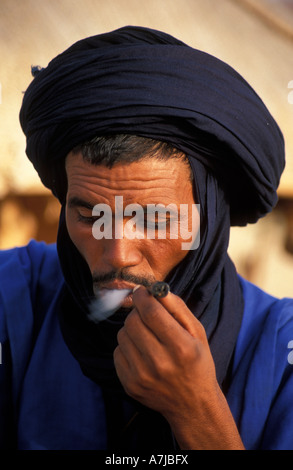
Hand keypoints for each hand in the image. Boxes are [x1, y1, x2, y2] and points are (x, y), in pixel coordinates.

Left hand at [113, 286, 244, 449]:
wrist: (192, 405)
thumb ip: (178, 308)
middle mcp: (159, 363)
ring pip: (122, 335)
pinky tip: (141, 352)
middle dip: (137, 311)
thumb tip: (156, 289)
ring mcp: (142, 376)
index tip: (142, 291)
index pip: (151, 313)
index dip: (143, 297)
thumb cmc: (197, 363)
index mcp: (180, 347)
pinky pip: (117, 352)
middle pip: (133, 322)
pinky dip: (127, 346)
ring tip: (146, 335)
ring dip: (131, 329)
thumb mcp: (197, 332)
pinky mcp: (129, 384)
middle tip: (146, 313)